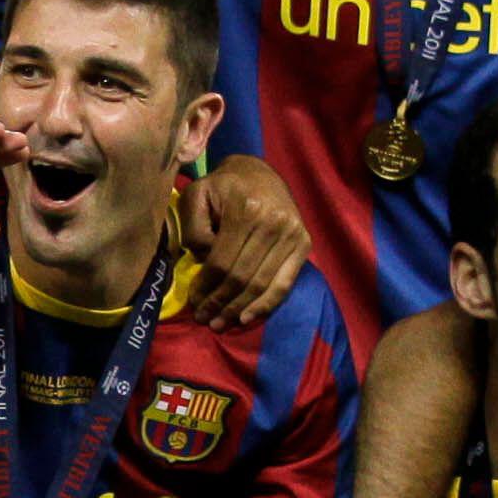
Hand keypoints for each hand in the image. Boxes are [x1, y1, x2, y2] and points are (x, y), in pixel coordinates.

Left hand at [180, 154, 310, 326]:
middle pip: (241, 277)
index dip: (205, 287)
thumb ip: (193, 228)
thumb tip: (204, 261)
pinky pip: (284, 284)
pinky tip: (246, 317)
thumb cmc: (222, 187)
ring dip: (238, 309)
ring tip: (219, 324)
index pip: (222, 262)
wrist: (259, 173)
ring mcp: (293, 234)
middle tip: (204, 319)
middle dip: (220, 303)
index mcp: (246, 209)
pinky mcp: (304, 244)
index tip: (193, 302)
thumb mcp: (196, 195)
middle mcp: (274, 222)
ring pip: (261, 284)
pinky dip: (266, 305)